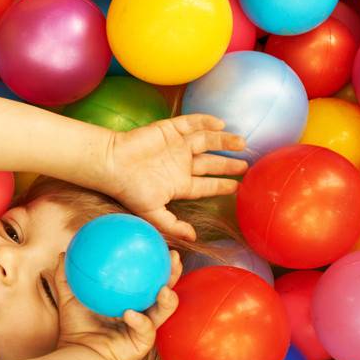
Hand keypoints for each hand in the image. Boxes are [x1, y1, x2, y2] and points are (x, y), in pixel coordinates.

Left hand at [52, 251, 181, 359]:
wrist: (75, 353)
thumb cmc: (74, 326)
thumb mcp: (69, 297)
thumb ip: (66, 276)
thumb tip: (64, 253)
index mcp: (130, 298)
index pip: (148, 275)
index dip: (155, 260)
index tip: (158, 241)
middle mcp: (142, 310)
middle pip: (165, 289)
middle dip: (173, 274)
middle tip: (173, 259)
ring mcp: (145, 327)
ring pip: (165, 310)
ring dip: (168, 299)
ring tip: (164, 290)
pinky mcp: (143, 343)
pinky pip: (144, 329)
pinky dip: (138, 320)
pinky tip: (130, 313)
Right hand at [100, 115, 247, 239]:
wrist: (112, 163)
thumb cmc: (129, 190)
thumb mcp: (152, 213)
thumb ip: (172, 225)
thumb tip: (193, 238)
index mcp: (178, 183)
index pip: (206, 185)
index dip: (222, 185)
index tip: (237, 186)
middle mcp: (180, 164)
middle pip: (211, 163)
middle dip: (228, 164)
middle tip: (247, 165)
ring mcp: (176, 146)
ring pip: (207, 141)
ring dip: (224, 141)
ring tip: (242, 142)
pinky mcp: (169, 129)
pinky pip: (191, 123)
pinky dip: (206, 122)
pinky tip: (220, 124)